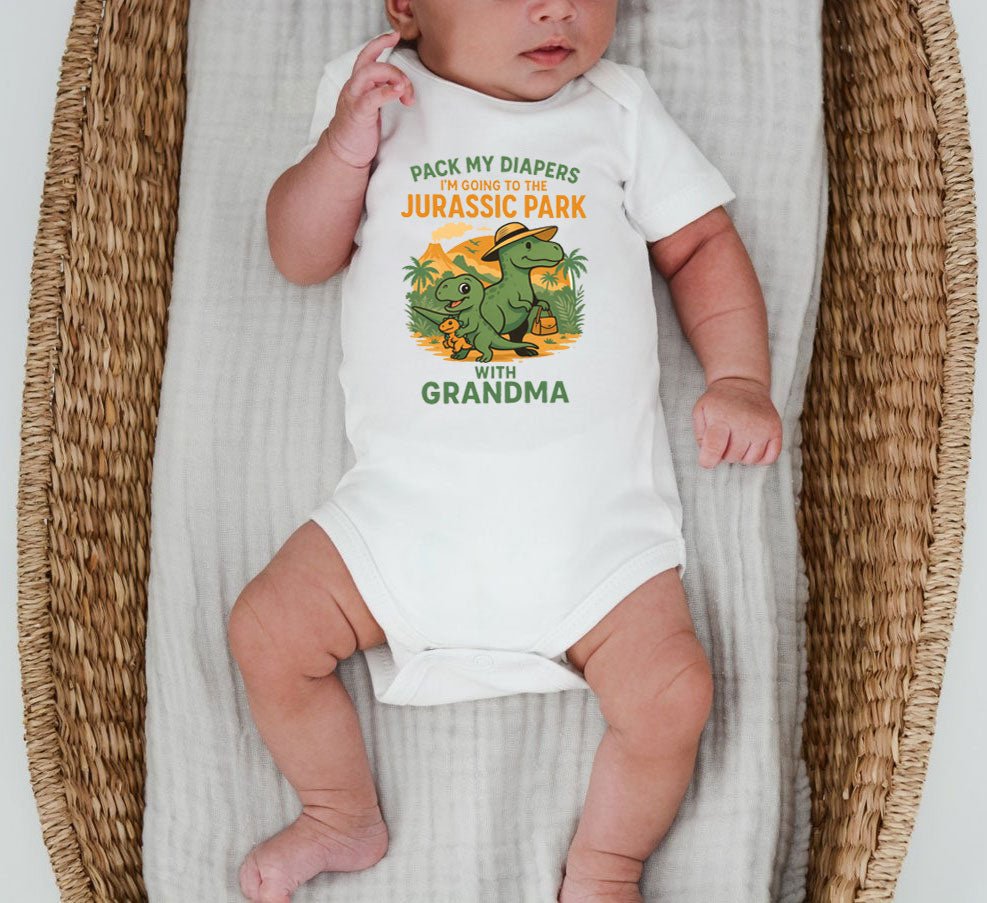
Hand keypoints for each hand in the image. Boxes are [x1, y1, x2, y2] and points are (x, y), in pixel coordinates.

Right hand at [323, 31, 414, 168]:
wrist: (344, 153)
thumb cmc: (360, 130)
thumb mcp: (371, 106)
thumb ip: (381, 91)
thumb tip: (401, 85)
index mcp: (358, 84)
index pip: (367, 55)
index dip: (380, 42)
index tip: (396, 36)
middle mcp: (354, 87)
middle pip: (369, 60)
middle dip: (392, 65)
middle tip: (407, 86)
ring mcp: (354, 98)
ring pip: (370, 72)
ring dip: (392, 76)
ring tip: (405, 92)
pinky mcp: (358, 114)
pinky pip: (372, 97)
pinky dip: (387, 91)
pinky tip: (399, 92)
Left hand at [691, 376, 782, 468]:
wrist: (743, 383)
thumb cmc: (719, 402)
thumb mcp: (700, 411)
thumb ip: (701, 436)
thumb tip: (709, 456)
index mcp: (721, 418)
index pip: (714, 448)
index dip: (708, 460)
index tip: (707, 460)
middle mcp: (744, 424)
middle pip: (732, 457)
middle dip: (726, 453)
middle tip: (726, 438)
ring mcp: (763, 427)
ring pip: (750, 460)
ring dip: (743, 455)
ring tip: (739, 439)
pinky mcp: (776, 430)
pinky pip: (770, 458)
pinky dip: (760, 457)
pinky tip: (753, 445)